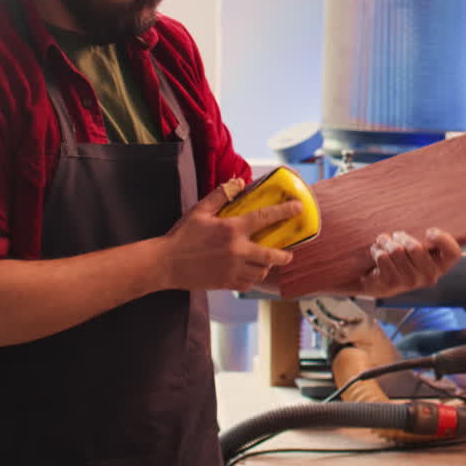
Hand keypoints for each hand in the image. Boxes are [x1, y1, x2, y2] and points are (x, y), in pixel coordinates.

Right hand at [157, 178, 298, 292]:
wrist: (166, 264)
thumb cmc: (182, 235)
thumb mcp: (200, 210)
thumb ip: (221, 195)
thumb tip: (239, 182)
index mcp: (231, 229)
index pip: (265, 218)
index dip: (285, 211)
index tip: (299, 208)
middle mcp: (236, 251)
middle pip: (271, 255)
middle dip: (284, 255)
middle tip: (288, 253)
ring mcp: (233, 269)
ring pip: (261, 271)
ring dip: (267, 266)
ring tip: (266, 262)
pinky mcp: (226, 283)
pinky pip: (248, 283)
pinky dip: (252, 278)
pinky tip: (250, 273)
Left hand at [358, 228, 461, 298]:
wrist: (381, 281)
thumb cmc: (405, 257)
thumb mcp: (419, 246)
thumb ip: (426, 238)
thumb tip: (428, 232)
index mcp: (441, 265)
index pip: (453, 253)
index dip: (443, 239)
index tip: (428, 231)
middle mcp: (429, 276)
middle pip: (416, 247)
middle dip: (401, 236)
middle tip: (396, 236)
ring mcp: (411, 282)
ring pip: (396, 250)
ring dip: (386, 242)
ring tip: (383, 242)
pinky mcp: (392, 283)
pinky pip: (383, 257)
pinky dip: (376, 251)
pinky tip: (377, 253)